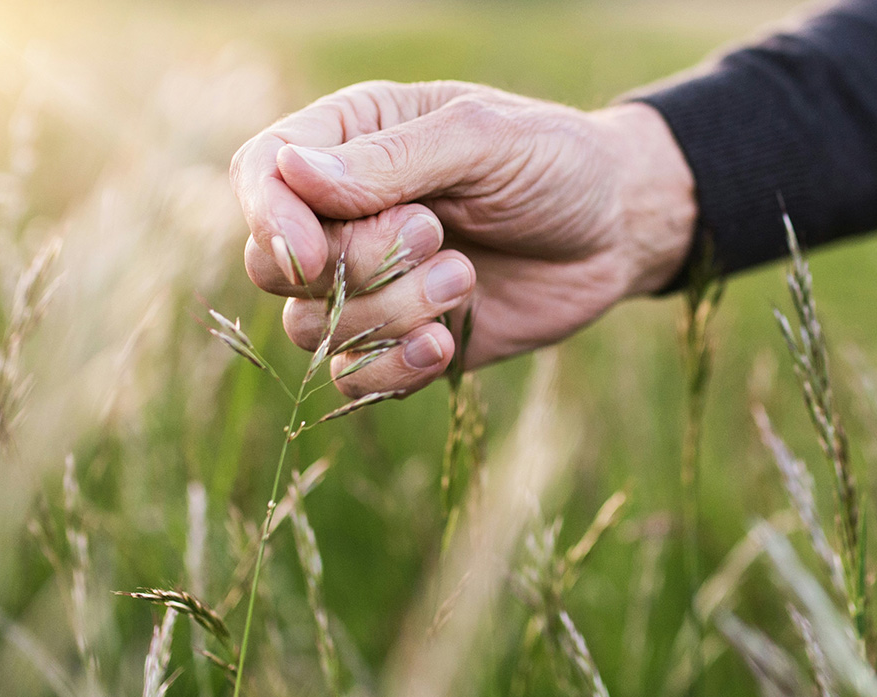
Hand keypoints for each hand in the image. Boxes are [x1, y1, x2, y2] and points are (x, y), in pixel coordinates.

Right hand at [229, 81, 696, 396]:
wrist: (616, 232)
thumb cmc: (555, 163)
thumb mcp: (483, 138)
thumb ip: (392, 159)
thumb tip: (292, 173)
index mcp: (351, 141)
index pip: (260, 174)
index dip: (269, 218)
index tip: (315, 252)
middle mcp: (344, 215)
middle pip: (274, 264)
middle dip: (351, 265)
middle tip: (434, 234)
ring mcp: (367, 284)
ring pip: (313, 328)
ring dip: (387, 314)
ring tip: (464, 278)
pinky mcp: (398, 341)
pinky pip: (353, 378)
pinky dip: (391, 370)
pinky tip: (444, 344)